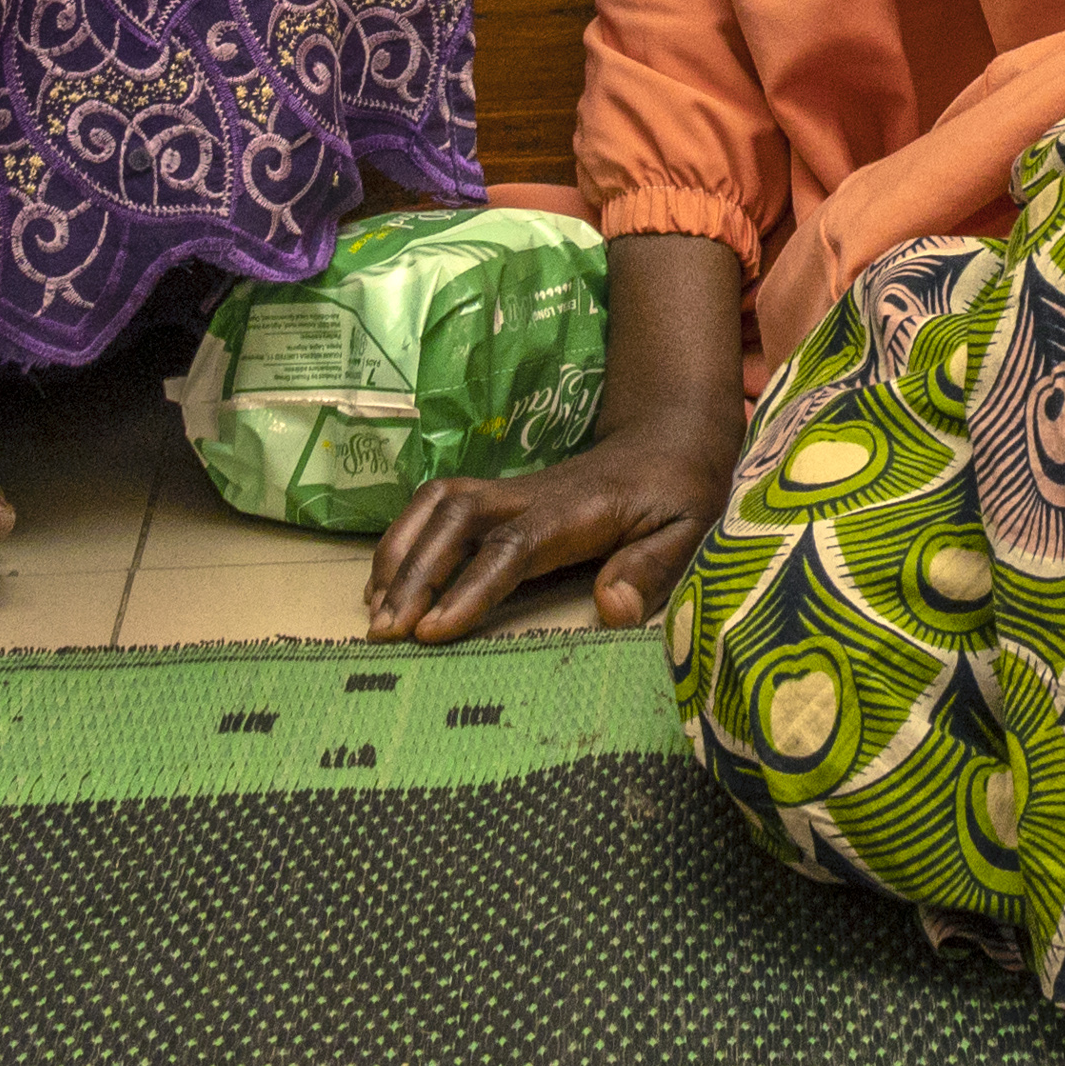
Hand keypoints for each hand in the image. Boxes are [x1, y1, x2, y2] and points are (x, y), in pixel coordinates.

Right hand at [363, 414, 729, 645]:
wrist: (671, 432)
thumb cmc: (682, 489)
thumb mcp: (691, 528)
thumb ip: (653, 568)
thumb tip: (610, 610)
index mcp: (577, 511)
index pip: (511, 547)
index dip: (468, 587)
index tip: (431, 629)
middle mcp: (532, 495)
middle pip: (456, 521)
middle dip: (414, 573)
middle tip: (384, 632)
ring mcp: (511, 491)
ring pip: (438, 505)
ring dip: (400, 553)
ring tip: (374, 611)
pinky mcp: (500, 496)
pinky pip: (437, 506)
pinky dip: (405, 538)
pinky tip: (387, 582)